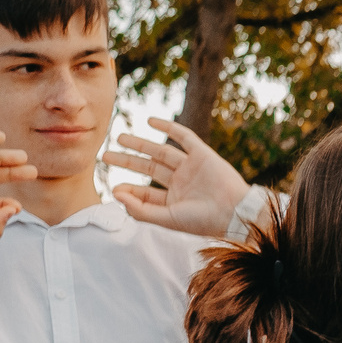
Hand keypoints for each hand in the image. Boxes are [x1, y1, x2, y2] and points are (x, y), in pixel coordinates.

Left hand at [105, 117, 254, 235]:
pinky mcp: (203, 155)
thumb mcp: (168, 219)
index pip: (146, 193)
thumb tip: (115, 193)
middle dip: (128, 162)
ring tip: (120, 138)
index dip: (129, 190)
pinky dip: (168, 128)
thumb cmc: (204, 221)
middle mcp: (181, 182)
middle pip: (149, 168)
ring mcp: (192, 168)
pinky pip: (184, 137)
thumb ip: (140, 209)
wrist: (235, 212)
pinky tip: (150, 122)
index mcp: (174, 200)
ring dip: (141, 144)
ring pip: (161, 152)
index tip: (115, 187)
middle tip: (106, 155)